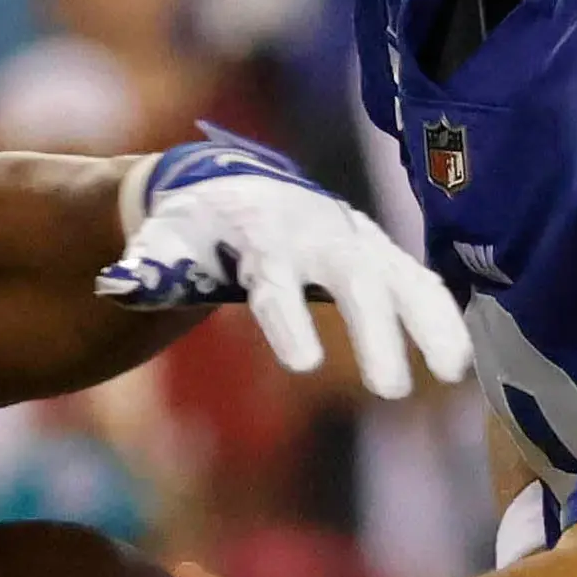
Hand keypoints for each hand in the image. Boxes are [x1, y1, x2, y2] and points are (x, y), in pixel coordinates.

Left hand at [98, 131, 471, 398]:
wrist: (234, 185)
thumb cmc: (196, 229)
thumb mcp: (164, 244)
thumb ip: (147, 270)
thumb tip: (115, 287)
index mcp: (262, 234)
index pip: (277, 278)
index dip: (290, 319)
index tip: (303, 366)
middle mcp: (318, 234)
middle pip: (354, 280)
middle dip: (374, 331)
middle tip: (389, 390)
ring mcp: (355, 241)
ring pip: (401, 276)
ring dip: (429, 322)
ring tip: (453, 373)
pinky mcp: (379, 254)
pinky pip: (418, 283)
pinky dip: (442, 316)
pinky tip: (460, 364)